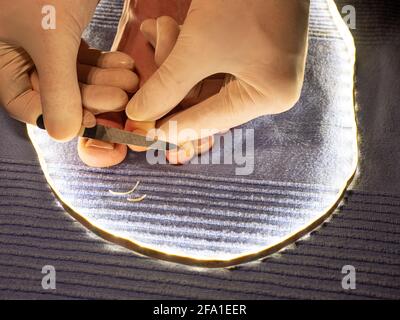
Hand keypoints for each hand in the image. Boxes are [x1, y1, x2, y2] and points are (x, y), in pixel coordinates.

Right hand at [0, 0, 136, 140]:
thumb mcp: (49, 38)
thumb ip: (57, 88)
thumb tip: (64, 134)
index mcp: (3, 60)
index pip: (26, 105)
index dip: (59, 116)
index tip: (92, 120)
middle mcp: (20, 56)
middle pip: (57, 93)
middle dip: (92, 96)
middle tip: (121, 96)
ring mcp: (43, 45)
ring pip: (76, 77)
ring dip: (106, 80)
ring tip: (131, 78)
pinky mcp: (63, 33)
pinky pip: (86, 59)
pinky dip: (106, 64)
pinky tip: (126, 64)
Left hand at [126, 0, 309, 143]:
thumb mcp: (198, 47)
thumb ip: (167, 86)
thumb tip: (139, 115)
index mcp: (268, 96)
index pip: (210, 121)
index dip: (172, 127)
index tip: (140, 133)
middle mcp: (268, 88)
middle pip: (205, 100)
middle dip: (172, 76)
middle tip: (152, 52)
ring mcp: (260, 68)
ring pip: (203, 79)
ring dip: (176, 56)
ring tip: (160, 29)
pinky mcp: (251, 50)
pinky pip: (211, 61)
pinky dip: (187, 47)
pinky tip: (168, 29)